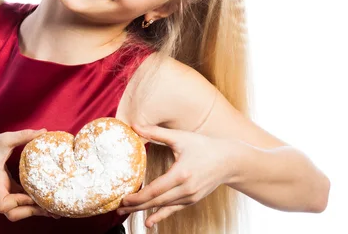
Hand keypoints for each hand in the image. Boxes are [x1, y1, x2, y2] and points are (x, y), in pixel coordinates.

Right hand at [0, 129, 59, 221]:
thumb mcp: (4, 139)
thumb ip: (24, 136)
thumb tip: (44, 131)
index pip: (3, 204)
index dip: (18, 203)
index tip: (30, 195)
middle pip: (13, 214)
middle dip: (31, 212)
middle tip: (51, 207)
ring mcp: (3, 194)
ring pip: (17, 212)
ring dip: (33, 210)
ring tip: (53, 207)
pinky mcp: (8, 192)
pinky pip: (19, 203)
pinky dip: (31, 204)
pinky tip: (45, 200)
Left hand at [117, 125, 235, 227]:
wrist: (229, 160)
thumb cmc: (204, 146)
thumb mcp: (180, 137)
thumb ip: (156, 133)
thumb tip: (134, 126)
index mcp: (181, 173)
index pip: (156, 189)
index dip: (139, 197)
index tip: (124, 198)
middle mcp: (186, 189)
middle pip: (157, 201)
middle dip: (136, 206)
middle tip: (118, 208)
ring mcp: (190, 196)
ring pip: (163, 206)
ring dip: (144, 210)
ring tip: (126, 212)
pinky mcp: (192, 200)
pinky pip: (173, 209)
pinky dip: (160, 215)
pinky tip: (149, 222)